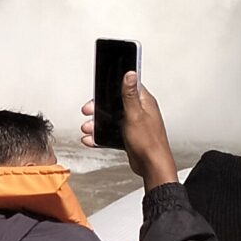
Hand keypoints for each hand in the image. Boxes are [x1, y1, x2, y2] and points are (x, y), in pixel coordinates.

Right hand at [81, 74, 177, 188]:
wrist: (152, 166)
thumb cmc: (149, 142)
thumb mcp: (135, 114)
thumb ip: (130, 94)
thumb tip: (130, 74)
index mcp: (144, 102)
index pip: (127, 87)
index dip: (111, 88)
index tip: (99, 92)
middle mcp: (140, 112)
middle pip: (114, 104)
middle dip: (99, 108)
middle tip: (88, 111)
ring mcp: (134, 125)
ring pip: (111, 120)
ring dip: (97, 124)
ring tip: (88, 128)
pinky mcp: (129, 137)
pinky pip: (112, 134)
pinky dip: (101, 136)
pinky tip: (92, 139)